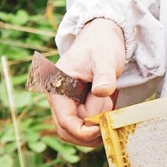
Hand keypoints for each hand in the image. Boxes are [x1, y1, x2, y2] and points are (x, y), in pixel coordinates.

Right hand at [46, 18, 125, 146]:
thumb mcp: (105, 58)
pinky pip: (84, 122)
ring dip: (94, 124)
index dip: (84, 131)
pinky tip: (107, 103)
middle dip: (90, 130)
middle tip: (109, 114)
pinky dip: (97, 120)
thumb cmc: (102, 44)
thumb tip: (102, 92)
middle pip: (68, 130)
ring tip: (108, 101)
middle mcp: (57, 98)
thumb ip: (104, 76)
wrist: (102, 36)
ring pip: (77, 129)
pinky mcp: (75, 104)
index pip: (65, 122)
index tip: (103, 128)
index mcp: (57, 88)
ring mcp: (65, 102)